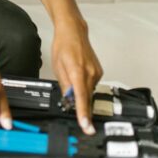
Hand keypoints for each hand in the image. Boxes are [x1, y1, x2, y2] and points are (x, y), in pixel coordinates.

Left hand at [51, 16, 102, 134]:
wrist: (74, 32)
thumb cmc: (63, 46)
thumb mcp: (57, 67)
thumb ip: (64, 85)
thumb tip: (69, 100)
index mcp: (77, 72)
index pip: (81, 98)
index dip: (83, 113)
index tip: (86, 125)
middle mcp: (90, 73)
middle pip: (86, 98)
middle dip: (81, 106)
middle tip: (76, 110)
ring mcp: (96, 72)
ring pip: (89, 92)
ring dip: (81, 94)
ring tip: (71, 81)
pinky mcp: (99, 72)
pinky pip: (91, 85)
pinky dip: (85, 86)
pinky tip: (78, 78)